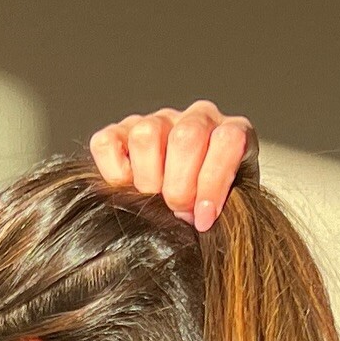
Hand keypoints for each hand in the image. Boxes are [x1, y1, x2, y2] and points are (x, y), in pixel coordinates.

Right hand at [89, 100, 257, 231]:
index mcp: (233, 132)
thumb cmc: (209, 209)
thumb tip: (199, 222)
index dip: (213, 182)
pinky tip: (127, 186)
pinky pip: (107, 142)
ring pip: (147, 135)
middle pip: (185, 138)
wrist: (185, 206)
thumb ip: (220, 209)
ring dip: (147, 177)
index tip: (202, 219)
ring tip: (152, 198)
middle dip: (178, 186)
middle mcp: (196, 118)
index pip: (228, 140)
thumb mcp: (228, 210)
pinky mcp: (121, 132)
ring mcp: (158, 121)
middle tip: (176, 212)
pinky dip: (113, 170)